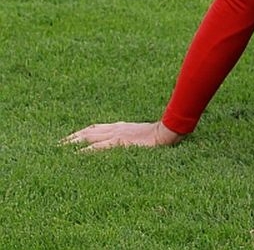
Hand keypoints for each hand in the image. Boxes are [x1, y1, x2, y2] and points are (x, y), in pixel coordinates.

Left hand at [61, 121, 183, 150]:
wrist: (167, 132)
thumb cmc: (159, 135)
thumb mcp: (142, 134)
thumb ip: (132, 137)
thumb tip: (129, 143)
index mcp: (120, 127)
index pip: (96, 129)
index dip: (81, 134)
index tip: (71, 139)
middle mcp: (114, 128)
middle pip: (87, 132)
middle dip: (71, 138)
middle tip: (56, 146)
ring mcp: (115, 135)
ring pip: (87, 137)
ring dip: (72, 143)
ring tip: (59, 150)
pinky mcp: (117, 142)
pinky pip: (96, 148)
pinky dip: (83, 152)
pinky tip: (74, 157)